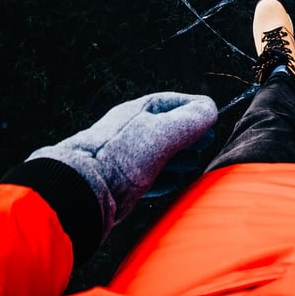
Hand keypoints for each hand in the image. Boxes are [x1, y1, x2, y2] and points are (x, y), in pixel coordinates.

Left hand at [27, 92, 217, 234]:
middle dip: (189, 135)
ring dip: (178, 158)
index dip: (195, 109)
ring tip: (194, 163)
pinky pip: (147, 178)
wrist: (81, 192)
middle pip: (165, 129)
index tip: (213, 116)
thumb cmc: (119, 158)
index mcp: (136, 113)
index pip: (171, 103)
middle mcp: (129, 133)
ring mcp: (123, 159)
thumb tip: (210, 109)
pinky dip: (164, 179)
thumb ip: (189, 120)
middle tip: (208, 142)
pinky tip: (173, 183)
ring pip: (158, 154)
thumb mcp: (161, 133)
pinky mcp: (119, 185)